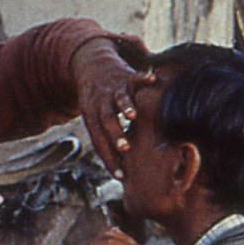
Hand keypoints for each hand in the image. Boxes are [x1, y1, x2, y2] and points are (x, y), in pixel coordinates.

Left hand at [70, 35, 145, 174]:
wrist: (91, 68)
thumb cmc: (99, 106)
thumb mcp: (97, 123)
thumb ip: (109, 144)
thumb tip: (122, 176)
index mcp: (92, 119)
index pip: (98, 141)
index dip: (109, 159)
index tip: (120, 175)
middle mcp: (100, 104)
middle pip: (105, 120)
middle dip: (115, 135)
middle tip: (125, 149)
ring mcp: (113, 90)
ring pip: (118, 98)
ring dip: (125, 107)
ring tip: (133, 116)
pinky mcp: (125, 77)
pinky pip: (134, 77)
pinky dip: (142, 78)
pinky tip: (153, 79)